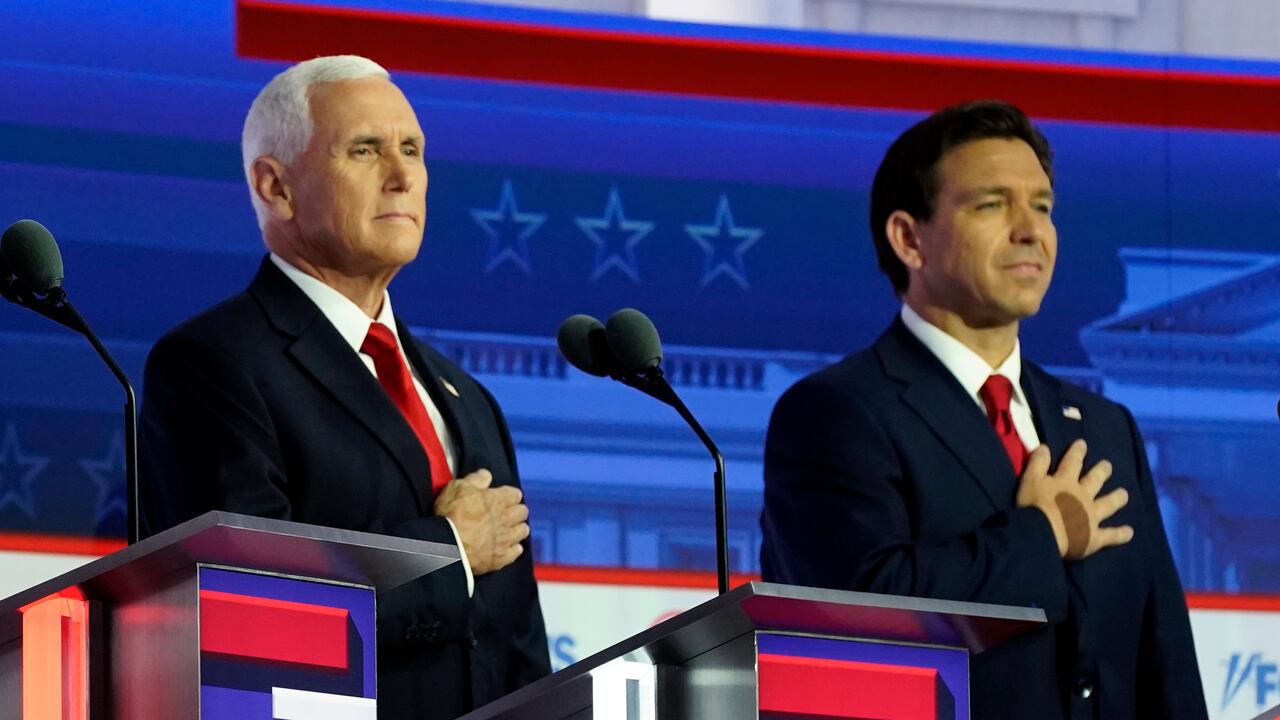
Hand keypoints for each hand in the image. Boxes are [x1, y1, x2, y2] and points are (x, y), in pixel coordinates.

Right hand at [432, 469, 530, 575]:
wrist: (447, 547)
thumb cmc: (451, 514)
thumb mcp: (458, 487)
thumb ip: (476, 479)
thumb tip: (487, 475)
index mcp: (499, 499)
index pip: (515, 494)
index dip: (509, 495)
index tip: (502, 498)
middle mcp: (508, 518)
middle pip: (523, 512)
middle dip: (516, 511)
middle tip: (506, 514)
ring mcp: (507, 539)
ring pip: (523, 531)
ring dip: (517, 529)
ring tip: (508, 531)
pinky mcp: (502, 558)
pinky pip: (517, 552)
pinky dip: (513, 549)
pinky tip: (506, 548)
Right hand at [1015, 440, 1134, 559]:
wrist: (1044, 533)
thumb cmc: (1034, 506)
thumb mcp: (1029, 480)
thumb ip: (1038, 463)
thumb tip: (1045, 447)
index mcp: (1066, 482)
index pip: (1072, 462)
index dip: (1077, 452)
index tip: (1082, 443)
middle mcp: (1082, 496)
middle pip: (1094, 481)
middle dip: (1101, 472)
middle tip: (1108, 465)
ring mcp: (1091, 516)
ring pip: (1107, 504)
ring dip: (1116, 498)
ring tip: (1124, 494)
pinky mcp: (1094, 536)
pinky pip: (1110, 535)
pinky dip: (1120, 534)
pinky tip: (1130, 532)